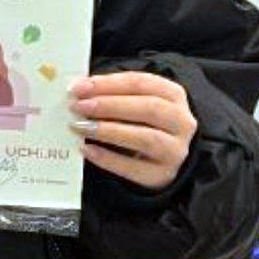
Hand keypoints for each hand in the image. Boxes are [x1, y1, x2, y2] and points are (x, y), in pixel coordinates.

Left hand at [68, 72, 196, 189]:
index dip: (108, 83)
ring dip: (108, 130)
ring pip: (146, 138)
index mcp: (174, 95)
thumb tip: (77, 87)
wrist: (158, 156)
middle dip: (109, 105)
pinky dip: (107, 158)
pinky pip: (134, 168)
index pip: (141, 83)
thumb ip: (110, 92)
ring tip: (79, 126)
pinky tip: (86, 149)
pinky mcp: (162, 175)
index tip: (79, 87)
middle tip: (78, 106)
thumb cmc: (140, 120)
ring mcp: (175, 150)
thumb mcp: (132, 100)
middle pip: (148, 108)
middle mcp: (181, 122)